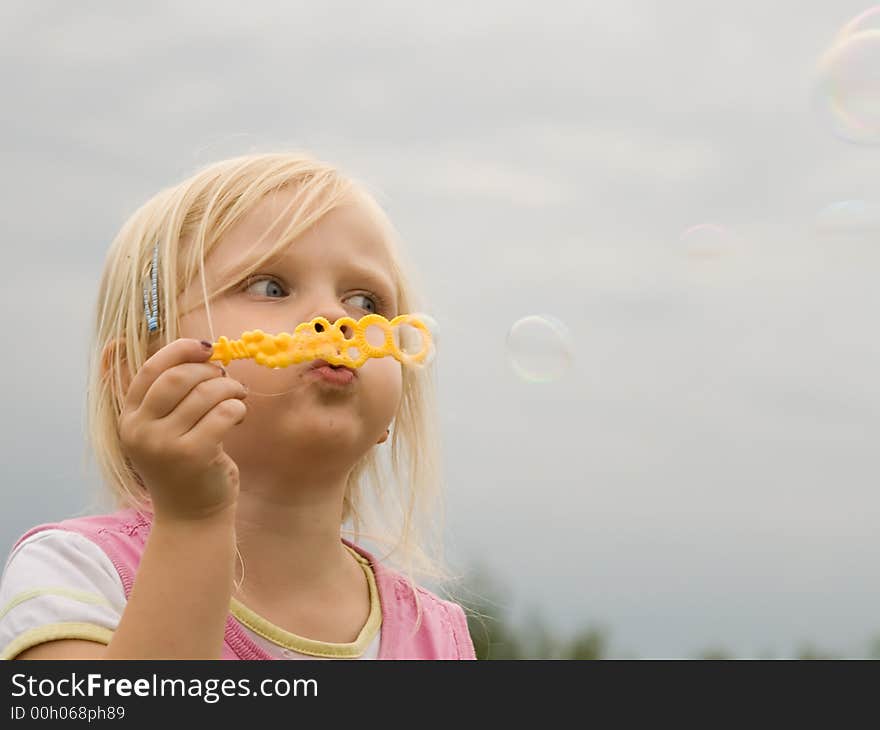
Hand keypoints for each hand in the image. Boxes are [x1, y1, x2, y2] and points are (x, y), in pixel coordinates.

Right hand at [118, 338, 248, 521]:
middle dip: (210, 371)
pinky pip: (224, 412)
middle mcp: (140, 430)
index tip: (206, 348)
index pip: (149, 369)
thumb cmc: (184, 466)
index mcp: (129, 418)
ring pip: (205, 393)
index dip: (180, 351)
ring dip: (230, 388)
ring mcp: (164, 444)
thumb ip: (172, 396)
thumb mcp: (165, 429)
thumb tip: (202, 351)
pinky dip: (238, 407)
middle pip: (178, 377)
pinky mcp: (193, 455)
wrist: (191, 517)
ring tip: (238, 397)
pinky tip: (239, 417)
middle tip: (226, 379)